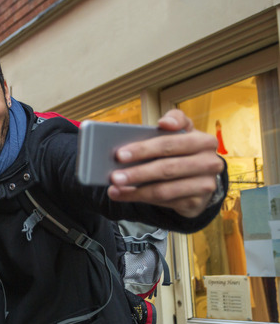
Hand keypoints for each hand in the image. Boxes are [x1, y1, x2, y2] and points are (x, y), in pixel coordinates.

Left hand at [107, 109, 223, 217]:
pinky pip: (164, 203)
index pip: (169, 144)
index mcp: (204, 141)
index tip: (120, 154)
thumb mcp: (183, 132)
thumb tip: (164, 122)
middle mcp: (209, 163)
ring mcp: (205, 185)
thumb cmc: (184, 150)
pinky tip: (124, 195)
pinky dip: (140, 199)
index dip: (143, 149)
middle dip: (137, 173)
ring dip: (135, 191)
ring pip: (164, 190)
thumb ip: (175, 120)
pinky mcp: (196, 203)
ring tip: (115, 188)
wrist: (201, 176)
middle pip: (166, 169)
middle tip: (113, 176)